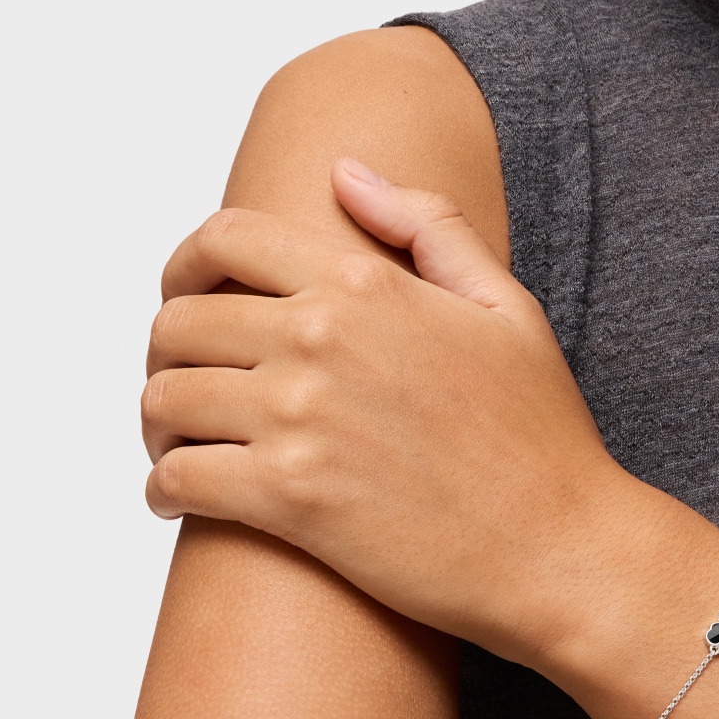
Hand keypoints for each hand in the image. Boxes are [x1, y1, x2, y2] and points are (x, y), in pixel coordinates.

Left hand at [142, 158, 626, 666]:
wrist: (559, 547)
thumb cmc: (540, 434)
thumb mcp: (506, 305)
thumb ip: (428, 224)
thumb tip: (347, 171)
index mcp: (366, 284)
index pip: (225, 239)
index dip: (185, 263)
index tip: (186, 294)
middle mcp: (320, 339)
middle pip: (178, 321)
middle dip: (168, 351)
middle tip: (190, 383)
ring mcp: (299, 419)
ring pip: (164, 397)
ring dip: (159, 421)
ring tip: (182, 442)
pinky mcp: (288, 499)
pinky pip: (176, 478)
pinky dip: (162, 488)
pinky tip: (180, 498)